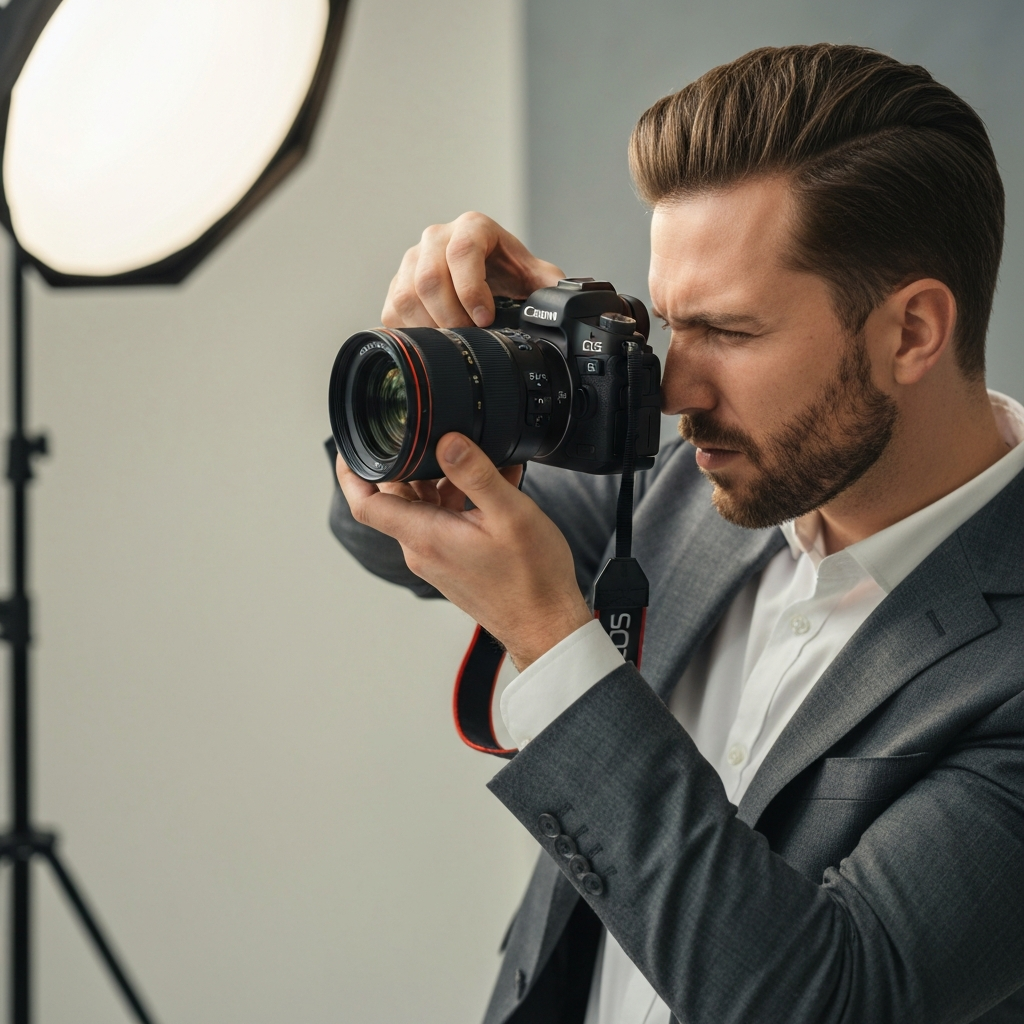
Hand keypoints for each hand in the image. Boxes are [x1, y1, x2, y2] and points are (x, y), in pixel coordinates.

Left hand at [336, 436, 591, 669]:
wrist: (545, 625)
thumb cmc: (531, 579)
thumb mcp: (509, 514)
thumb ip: (476, 474)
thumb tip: (447, 440)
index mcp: (425, 536)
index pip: (365, 502)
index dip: (351, 471)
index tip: (353, 446)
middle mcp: (422, 549)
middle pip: (396, 496)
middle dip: (414, 463)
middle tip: (440, 438)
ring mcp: (437, 557)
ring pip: (424, 506)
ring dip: (444, 480)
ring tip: (482, 461)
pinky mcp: (453, 562)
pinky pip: (445, 520)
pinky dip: (462, 498)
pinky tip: (495, 484)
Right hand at [382, 211, 565, 328]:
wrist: (487, 276)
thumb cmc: (509, 274)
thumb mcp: (535, 278)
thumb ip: (551, 286)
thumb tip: (566, 299)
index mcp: (472, 229)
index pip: (461, 252)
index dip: (471, 289)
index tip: (484, 318)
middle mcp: (437, 238)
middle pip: (429, 278)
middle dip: (452, 316)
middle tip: (470, 335)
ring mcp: (413, 261)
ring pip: (407, 295)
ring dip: (432, 325)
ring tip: (455, 336)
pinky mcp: (397, 285)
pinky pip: (394, 310)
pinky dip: (414, 330)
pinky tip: (436, 334)